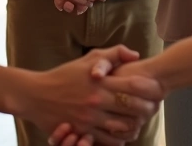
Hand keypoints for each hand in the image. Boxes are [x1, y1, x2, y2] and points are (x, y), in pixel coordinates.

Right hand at [12, 46, 162, 145]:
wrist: (35, 95)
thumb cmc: (63, 75)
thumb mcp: (87, 59)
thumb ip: (113, 54)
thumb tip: (136, 55)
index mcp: (100, 81)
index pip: (134, 85)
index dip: (150, 89)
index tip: (156, 90)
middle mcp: (96, 100)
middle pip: (134, 108)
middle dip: (147, 109)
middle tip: (153, 108)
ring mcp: (90, 118)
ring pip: (124, 127)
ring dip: (135, 125)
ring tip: (139, 121)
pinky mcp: (82, 131)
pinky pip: (109, 140)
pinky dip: (120, 138)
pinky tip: (123, 132)